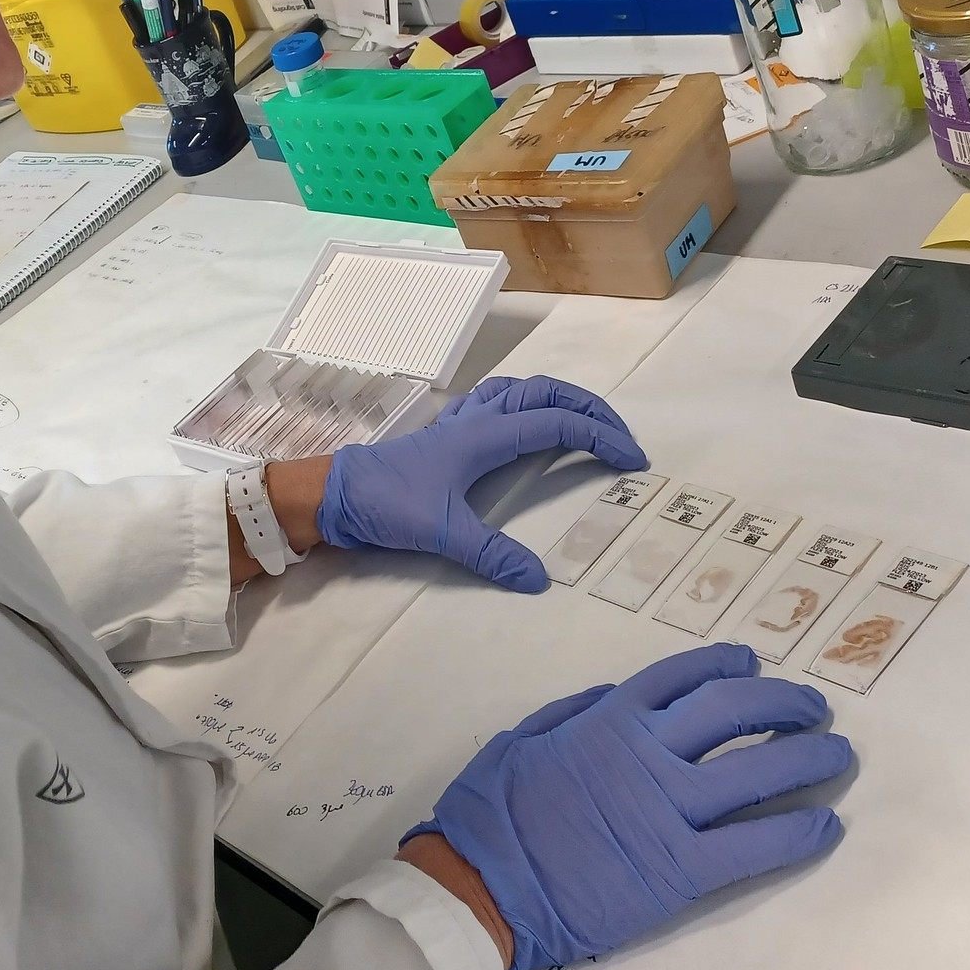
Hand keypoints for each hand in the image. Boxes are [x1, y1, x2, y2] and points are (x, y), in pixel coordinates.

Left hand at [315, 375, 646, 592]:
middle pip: (545, 393)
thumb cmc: (387, 504)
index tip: (632, 460)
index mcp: (484, 436)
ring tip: (586, 422)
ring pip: (520, 390)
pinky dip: (524, 404)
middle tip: (622, 437)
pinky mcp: (447, 435)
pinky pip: (495, 402)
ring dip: (558, 398)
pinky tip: (526, 423)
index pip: (556, 423)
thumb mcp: (442, 534)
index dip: (600, 437)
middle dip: (589, 408)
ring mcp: (460, 422)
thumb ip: (492, 555)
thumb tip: (538, 579)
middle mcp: (477, 420)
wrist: (337, 493)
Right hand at [408, 643, 849, 969]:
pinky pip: (750, 848)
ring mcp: (666, 811)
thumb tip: (617, 695)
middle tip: (815, 708)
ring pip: (755, 773)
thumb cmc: (492, 811)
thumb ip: (575, 711)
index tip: (752, 663)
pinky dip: (794, 835)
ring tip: (837, 755)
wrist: (483, 882)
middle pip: (732, 712)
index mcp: (609, 720)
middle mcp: (647, 754)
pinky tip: (825, 826)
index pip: (681, 677)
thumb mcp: (524, 737)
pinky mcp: (678, 870)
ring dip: (805, 758)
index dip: (723, 665)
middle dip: (782, 702)